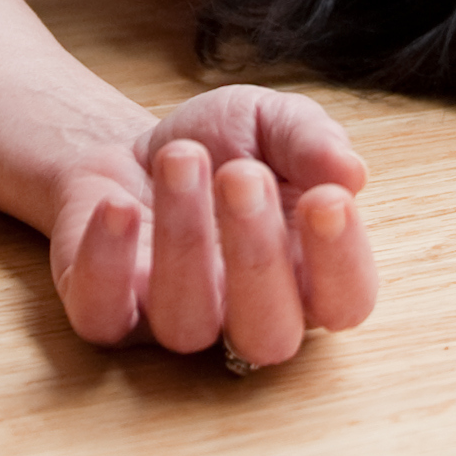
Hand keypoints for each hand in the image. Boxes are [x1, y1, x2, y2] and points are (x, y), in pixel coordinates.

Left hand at [47, 86, 378, 366]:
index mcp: (306, 279)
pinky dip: (108, 265)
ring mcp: (175, 323)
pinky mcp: (105, 316)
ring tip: (180, 159)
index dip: (342, 262)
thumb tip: (351, 172)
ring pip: (186, 323)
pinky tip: (118, 206)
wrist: (137, 146)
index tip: (328, 199)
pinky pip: (103, 317)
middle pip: (268, 335)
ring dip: (184, 240)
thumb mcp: (273, 121)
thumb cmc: (222, 146)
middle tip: (242, 176)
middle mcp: (245, 317)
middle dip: (258, 257)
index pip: (345, 303)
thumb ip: (311, 140)